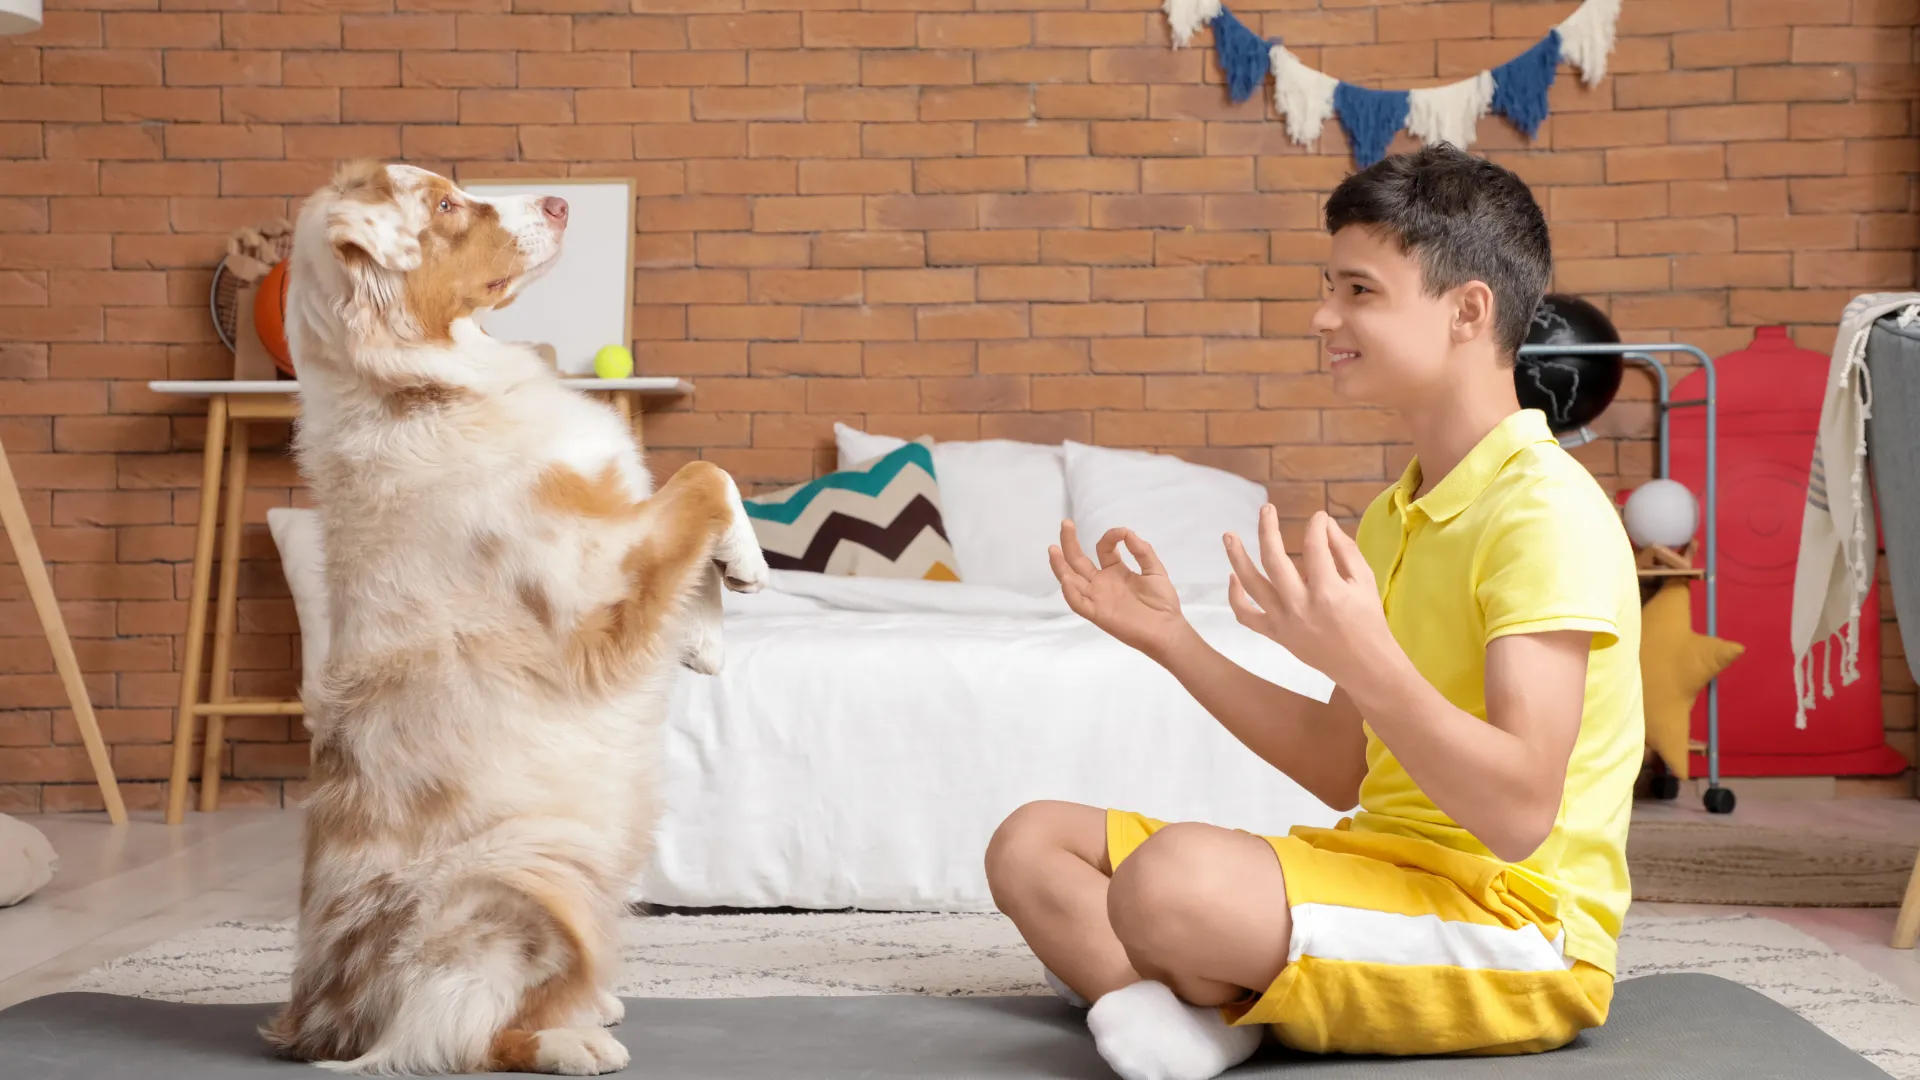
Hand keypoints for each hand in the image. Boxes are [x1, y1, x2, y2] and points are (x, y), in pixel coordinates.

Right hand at [1049, 521, 1189, 658]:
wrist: (1167, 629)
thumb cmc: (1162, 602)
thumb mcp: (1155, 570)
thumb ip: (1142, 551)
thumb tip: (1127, 532)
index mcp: (1116, 571)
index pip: (1103, 549)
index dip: (1109, 537)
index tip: (1123, 533)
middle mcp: (1102, 583)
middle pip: (1078, 561)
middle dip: (1070, 542)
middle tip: (1065, 523)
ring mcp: (1097, 598)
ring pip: (1071, 580)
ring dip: (1061, 565)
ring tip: (1053, 549)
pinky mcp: (1097, 614)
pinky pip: (1079, 604)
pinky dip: (1071, 593)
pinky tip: (1067, 579)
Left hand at [1224, 507, 1393, 685]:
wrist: (1363, 665)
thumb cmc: (1368, 620)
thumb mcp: (1365, 580)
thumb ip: (1344, 549)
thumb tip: (1323, 523)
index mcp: (1328, 590)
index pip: (1313, 546)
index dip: (1316, 525)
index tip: (1319, 518)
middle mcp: (1300, 605)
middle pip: (1273, 559)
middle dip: (1267, 529)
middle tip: (1266, 508)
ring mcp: (1283, 621)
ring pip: (1251, 584)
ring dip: (1237, 557)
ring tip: (1228, 535)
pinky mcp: (1275, 634)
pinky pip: (1246, 615)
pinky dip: (1235, 596)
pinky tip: (1234, 577)